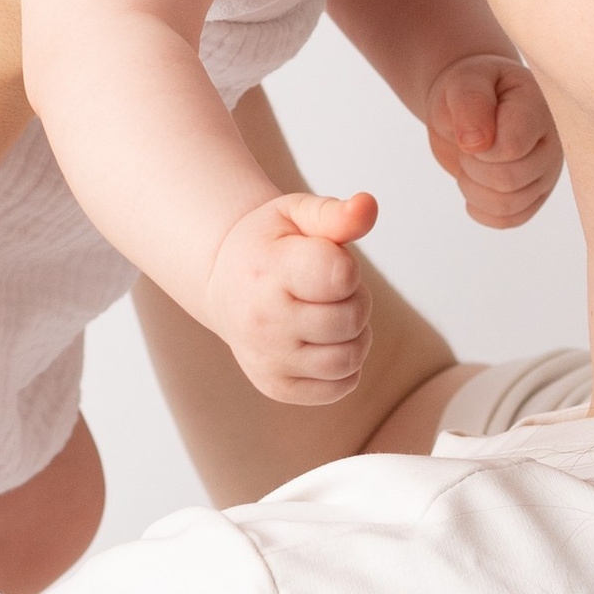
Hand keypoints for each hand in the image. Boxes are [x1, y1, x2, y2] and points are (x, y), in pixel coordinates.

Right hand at [202, 190, 378, 405]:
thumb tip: (368, 206)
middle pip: (351, 319)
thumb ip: (336, 213)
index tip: (327, 261)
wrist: (224, 283)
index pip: (340, 276)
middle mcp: (263, 320)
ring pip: (349, 359)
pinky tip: (324, 342)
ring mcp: (268, 359)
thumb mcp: (296, 214)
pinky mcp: (277, 387)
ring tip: (330, 314)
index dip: (347, 267)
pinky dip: (345, 367)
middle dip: (356, 300)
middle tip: (331, 289)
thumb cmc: (271, 244)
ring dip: (354, 335)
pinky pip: (340, 386)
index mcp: (269, 270)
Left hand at [424, 53, 561, 229]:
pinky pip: (506, 221)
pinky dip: (479, 207)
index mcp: (539, 109)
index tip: (470, 127)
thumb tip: (477, 144)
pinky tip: (476, 182)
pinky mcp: (535, 197)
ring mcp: (547, 174)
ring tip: (472, 162)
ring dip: (472, 188)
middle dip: (472, 166)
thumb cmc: (472, 87)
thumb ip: (470, 104)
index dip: (478, 147)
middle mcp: (553, 144)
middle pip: (507, 181)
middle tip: (468, 145)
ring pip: (506, 206)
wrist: (473, 103)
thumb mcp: (464, 82)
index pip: (510, 148)